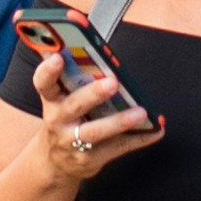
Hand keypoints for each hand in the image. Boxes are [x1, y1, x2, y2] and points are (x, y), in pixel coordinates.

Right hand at [17, 14, 165, 200]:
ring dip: (120, 121)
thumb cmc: (65, 117)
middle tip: (112, 82)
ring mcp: (73, 144)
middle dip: (92, 94)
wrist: (55, 162)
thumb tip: (87, 39)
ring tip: (141, 112)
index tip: (57, 56)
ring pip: (96, 132)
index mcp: (51, 100)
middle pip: (73, 106)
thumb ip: (71, 73)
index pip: (43, 83)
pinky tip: (158, 129)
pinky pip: (118, 148)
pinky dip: (140, 139)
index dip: (48, 70)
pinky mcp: (90, 161)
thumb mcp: (60, 97)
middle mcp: (58, 121)